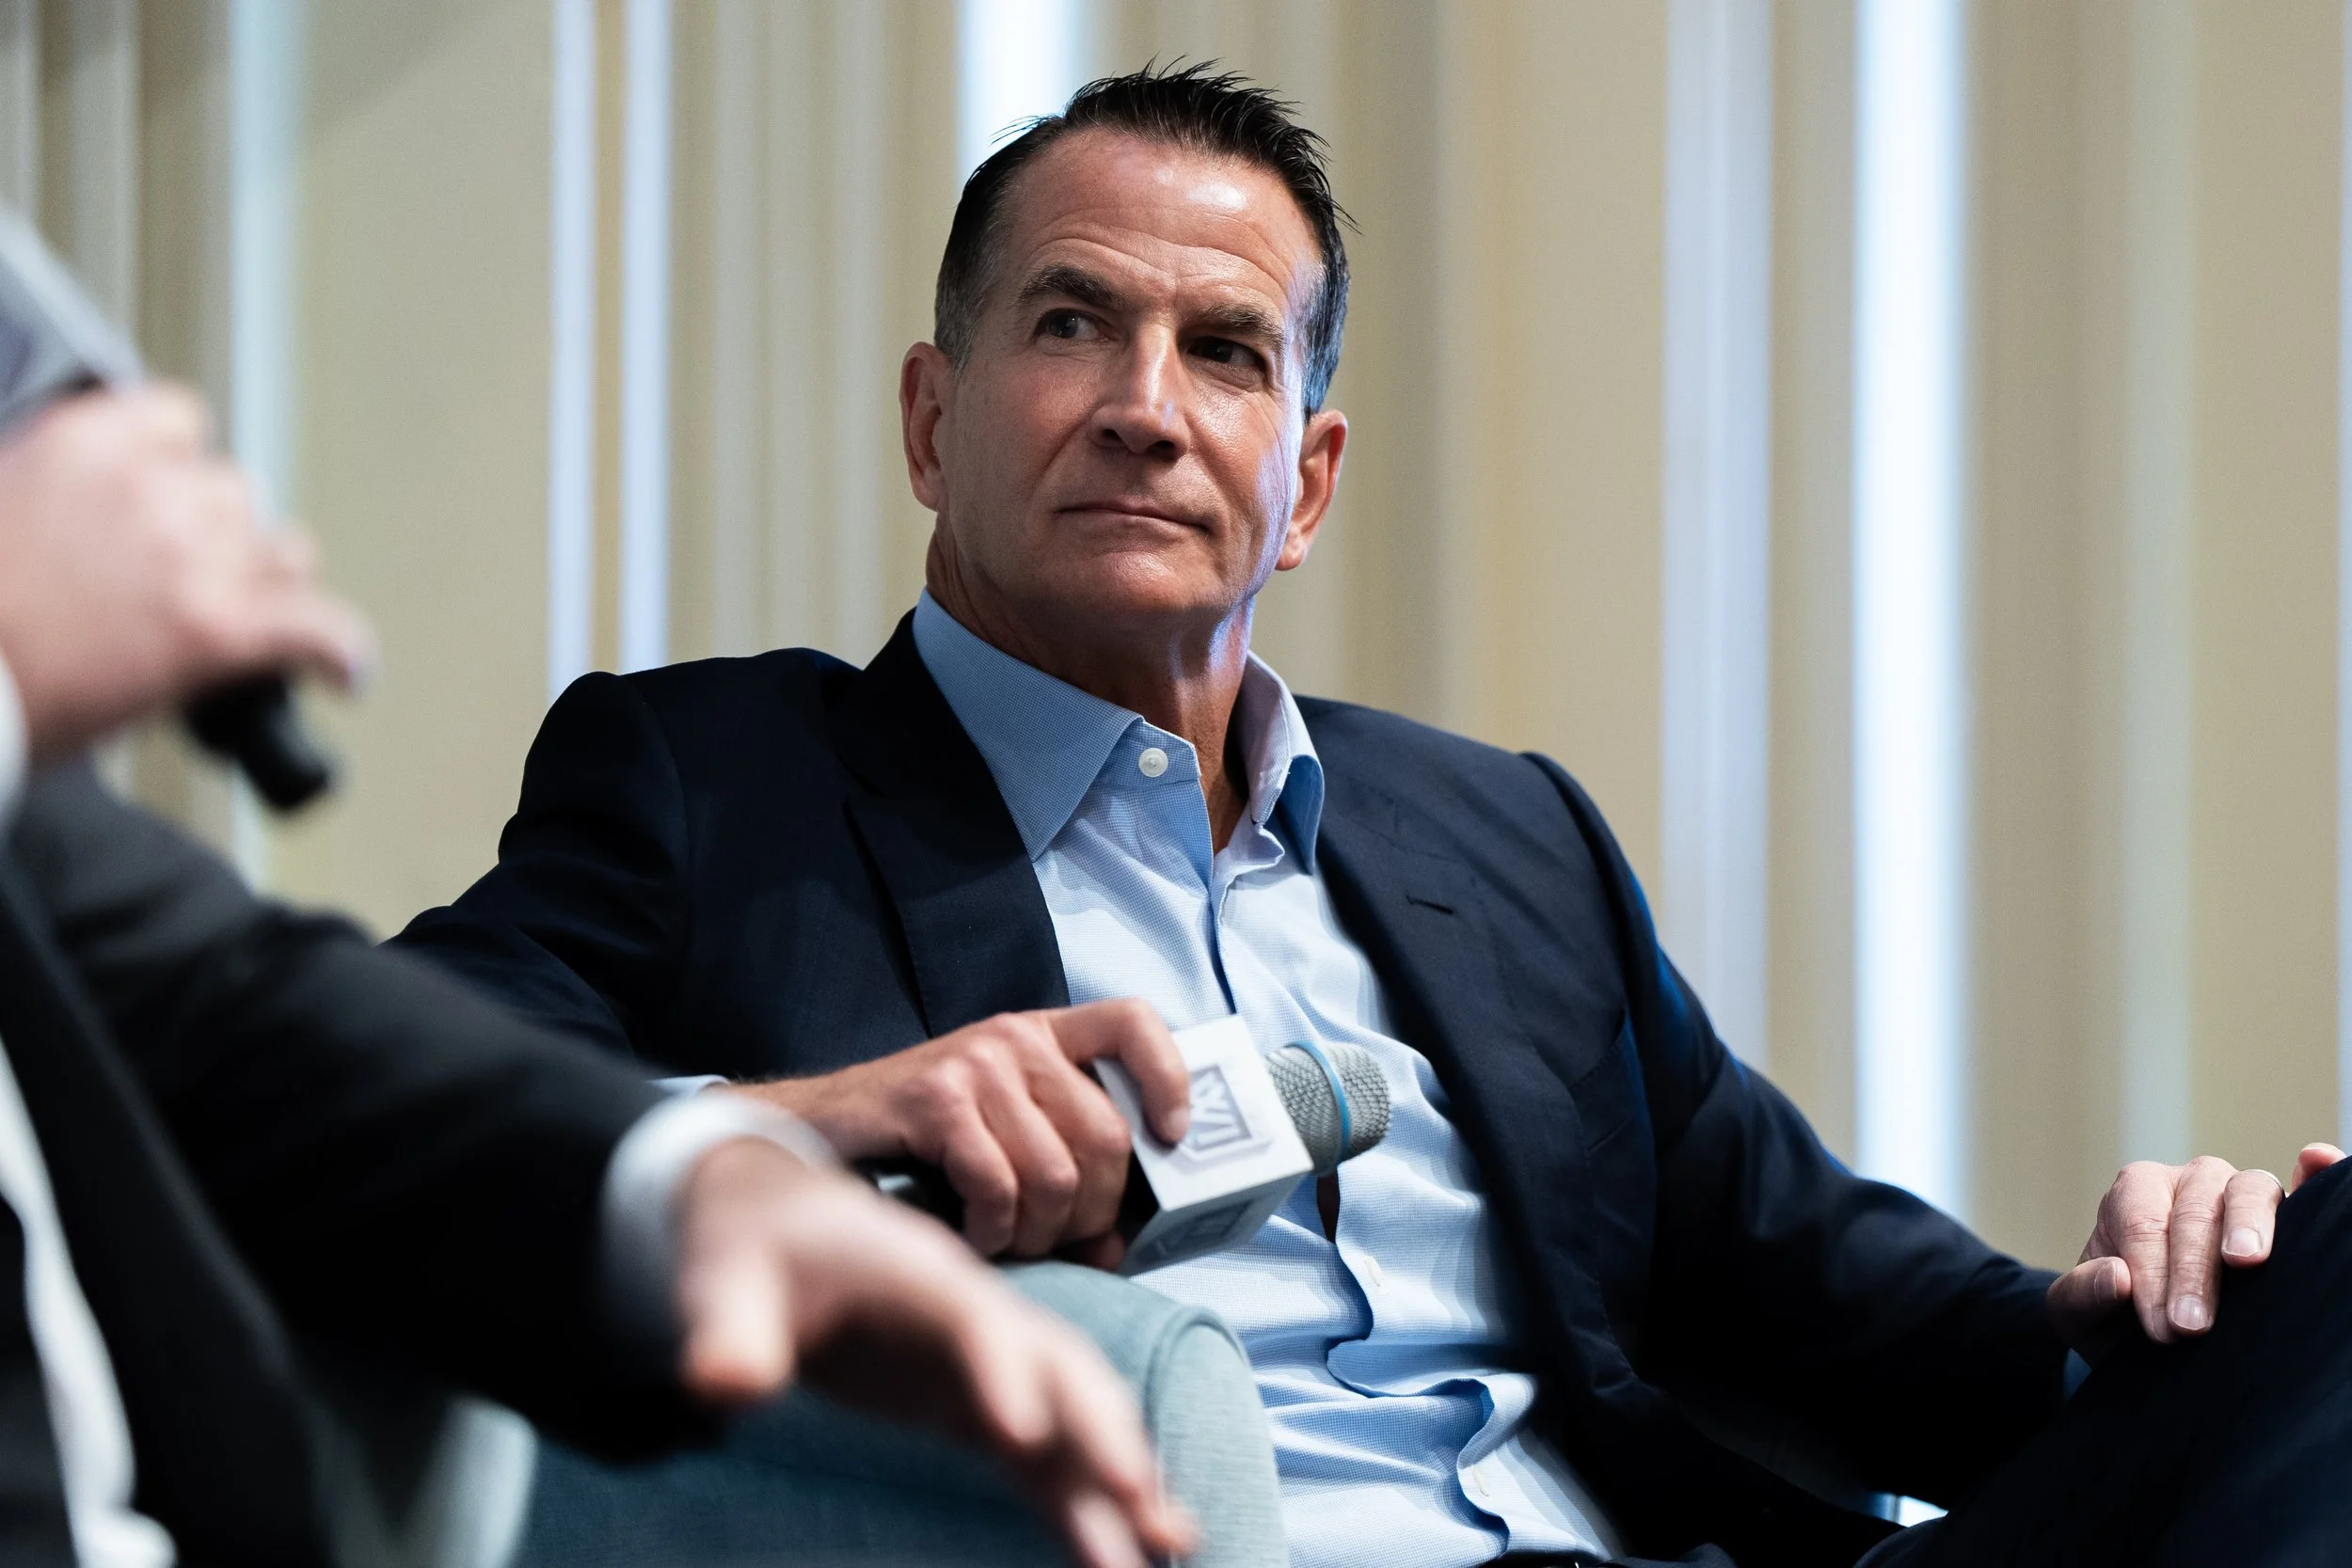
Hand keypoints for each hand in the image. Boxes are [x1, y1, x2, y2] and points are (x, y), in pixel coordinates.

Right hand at [0, 385, 372, 761]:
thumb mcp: (1, 504)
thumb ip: (60, 486)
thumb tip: (92, 512)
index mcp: (87, 443)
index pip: (181, 421)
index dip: (182, 468)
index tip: (173, 499)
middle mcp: (151, 487)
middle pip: (236, 494)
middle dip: (218, 537)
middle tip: (182, 582)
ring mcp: (193, 556)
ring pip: (283, 554)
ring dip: (266, 587)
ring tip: (237, 623)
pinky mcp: (221, 629)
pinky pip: (322, 629)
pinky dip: (340, 654)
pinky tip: (344, 674)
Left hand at [672, 1137, 1194, 1567]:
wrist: (782, 1224)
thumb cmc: (756, 1250)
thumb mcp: (725, 1279)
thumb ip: (728, 1329)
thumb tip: (722, 1384)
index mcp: (920, 1277)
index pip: (974, 1321)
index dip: (1002, 1370)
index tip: (1019, 1433)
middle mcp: (976, 1318)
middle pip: (1060, 1364)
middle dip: (1102, 1428)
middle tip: (1137, 1499)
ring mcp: (989, 1364)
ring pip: (1076, 1414)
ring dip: (1121, 1473)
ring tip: (1173, 1545)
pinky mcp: (983, 1407)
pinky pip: (1052, 1455)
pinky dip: (1093, 1497)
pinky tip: (1130, 1550)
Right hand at [731, 999, 1190, 1263]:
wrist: (809, 1133)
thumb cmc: (917, 1150)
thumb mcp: (1001, 1138)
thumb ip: (1064, 1173)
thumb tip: (1117, 1249)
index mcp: (1043, 1037)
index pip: (1133, 1023)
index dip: (1169, 1078)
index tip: (1171, 1139)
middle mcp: (1014, 1039)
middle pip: (1106, 1138)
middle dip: (1092, 1213)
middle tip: (1053, 1242)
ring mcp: (975, 1063)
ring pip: (1056, 1176)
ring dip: (1035, 1235)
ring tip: (1003, 1242)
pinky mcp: (936, 1098)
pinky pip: (999, 1187)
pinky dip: (990, 1234)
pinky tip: (968, 1238)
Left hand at [2048, 1143, 2346, 1358]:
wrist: (2144, 1328)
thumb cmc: (2112, 1312)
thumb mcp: (2076, 1310)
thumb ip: (2082, 1294)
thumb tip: (2117, 1278)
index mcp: (2137, 1190)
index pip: (2143, 1225)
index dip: (2151, 1276)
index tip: (2160, 1329)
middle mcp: (2190, 1181)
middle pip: (2196, 1212)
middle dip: (2193, 1273)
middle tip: (2190, 1327)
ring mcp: (2238, 1194)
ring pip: (2249, 1191)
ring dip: (2248, 1226)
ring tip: (2246, 1260)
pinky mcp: (2282, 1216)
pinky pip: (2304, 1186)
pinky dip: (2315, 1176)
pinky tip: (2321, 1162)